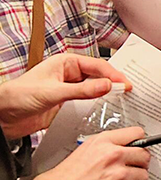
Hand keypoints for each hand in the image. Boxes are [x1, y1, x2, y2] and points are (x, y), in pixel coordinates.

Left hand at [0, 54, 131, 139]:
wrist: (2, 116)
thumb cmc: (17, 96)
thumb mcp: (53, 92)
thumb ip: (82, 91)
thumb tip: (106, 86)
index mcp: (65, 63)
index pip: (96, 66)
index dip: (113, 74)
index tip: (125, 84)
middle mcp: (69, 75)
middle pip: (98, 76)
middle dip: (113, 82)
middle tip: (128, 91)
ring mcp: (68, 89)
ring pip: (94, 90)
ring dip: (106, 94)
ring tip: (121, 100)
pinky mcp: (66, 104)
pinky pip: (87, 103)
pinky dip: (97, 106)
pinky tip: (104, 110)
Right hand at [34, 126, 150, 179]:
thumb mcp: (79, 152)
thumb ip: (100, 149)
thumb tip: (111, 151)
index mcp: (102, 143)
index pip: (135, 133)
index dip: (140, 141)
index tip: (141, 146)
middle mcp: (113, 156)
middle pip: (144, 155)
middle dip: (141, 163)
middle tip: (135, 168)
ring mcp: (118, 176)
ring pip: (143, 176)